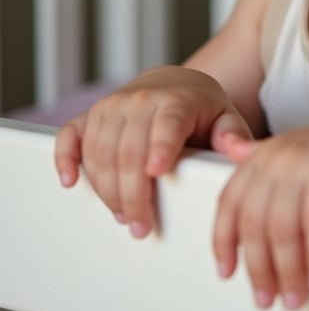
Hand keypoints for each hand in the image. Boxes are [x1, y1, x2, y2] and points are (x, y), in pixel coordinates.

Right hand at [54, 67, 251, 237]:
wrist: (175, 84)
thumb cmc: (202, 108)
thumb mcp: (226, 118)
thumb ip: (234, 136)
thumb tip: (242, 152)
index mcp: (176, 101)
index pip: (166, 125)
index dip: (160, 147)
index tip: (156, 173)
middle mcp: (140, 100)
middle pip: (128, 151)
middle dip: (132, 194)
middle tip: (141, 226)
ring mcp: (111, 107)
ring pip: (100, 153)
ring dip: (107, 191)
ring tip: (125, 217)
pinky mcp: (90, 115)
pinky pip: (69, 136)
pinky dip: (64, 159)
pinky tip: (69, 182)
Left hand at [213, 117, 308, 309]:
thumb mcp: (296, 154)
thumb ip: (263, 159)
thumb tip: (230, 152)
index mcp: (263, 155)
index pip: (230, 202)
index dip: (224, 241)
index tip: (227, 273)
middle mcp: (278, 155)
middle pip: (255, 222)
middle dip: (260, 268)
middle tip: (268, 300)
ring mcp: (304, 161)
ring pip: (283, 227)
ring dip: (289, 271)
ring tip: (297, 298)